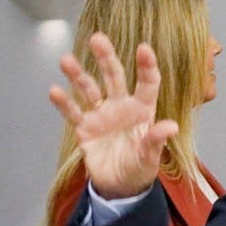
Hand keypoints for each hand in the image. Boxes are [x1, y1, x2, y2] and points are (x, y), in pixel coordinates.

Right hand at [48, 32, 177, 198]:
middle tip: (98, 38)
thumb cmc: (139, 169)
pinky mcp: (84, 128)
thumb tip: (171, 126)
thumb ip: (156, 140)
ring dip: (78, 75)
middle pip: (114, 77)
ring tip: (66, 60)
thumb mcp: (150, 157)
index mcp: (143, 110)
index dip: (146, 66)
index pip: (147, 83)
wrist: (119, 187)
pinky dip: (64, 103)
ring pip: (89, 89)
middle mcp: (121, 106)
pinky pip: (73, 112)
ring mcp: (101, 115)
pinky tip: (54, 91)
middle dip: (106, 58)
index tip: (144, 48)